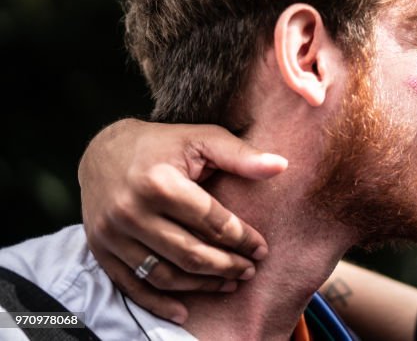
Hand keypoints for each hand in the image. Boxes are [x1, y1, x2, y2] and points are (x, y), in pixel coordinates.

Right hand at [79, 118, 287, 322]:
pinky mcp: (100, 250)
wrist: (104, 151)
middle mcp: (131, 211)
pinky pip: (132, 286)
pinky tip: (184, 311)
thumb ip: (241, 155)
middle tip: (250, 271)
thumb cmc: (164, 144)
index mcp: (159, 182)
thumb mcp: (203, 139)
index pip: (211, 221)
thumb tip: (282, 166)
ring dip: (201, 285)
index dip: (242, 239)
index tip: (262, 249)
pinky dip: (158, 304)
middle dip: (226, 266)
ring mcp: (112, 234)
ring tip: (229, 283)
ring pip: (164, 275)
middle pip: (190, 253)